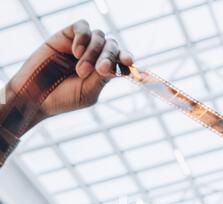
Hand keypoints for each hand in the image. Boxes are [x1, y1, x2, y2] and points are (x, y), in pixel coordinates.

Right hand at [8, 19, 133, 125]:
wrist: (35, 96)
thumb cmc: (62, 99)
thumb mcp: (87, 93)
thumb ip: (102, 78)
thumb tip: (117, 64)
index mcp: (102, 72)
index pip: (120, 60)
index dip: (126, 58)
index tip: (129, 62)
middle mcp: (94, 57)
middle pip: (112, 46)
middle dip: (109, 56)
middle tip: (101, 69)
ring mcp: (81, 46)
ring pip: (99, 36)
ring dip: (93, 52)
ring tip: (80, 70)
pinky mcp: (66, 36)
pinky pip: (82, 27)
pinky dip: (83, 37)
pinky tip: (76, 51)